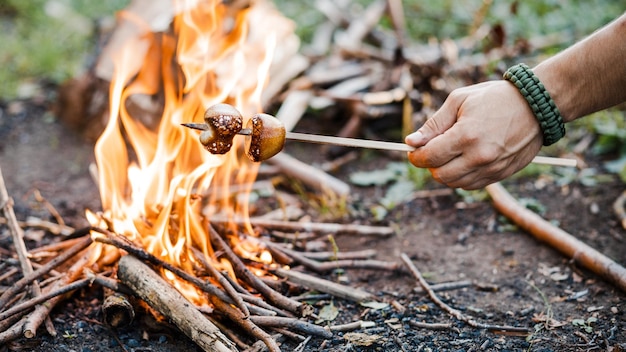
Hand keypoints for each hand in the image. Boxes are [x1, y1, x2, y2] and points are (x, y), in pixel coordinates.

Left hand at [405, 80, 542, 189]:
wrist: (536, 105)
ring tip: (449, 154)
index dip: (416, 156)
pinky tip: (463, 160)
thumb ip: (434, 124)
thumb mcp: (459, 100)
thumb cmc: (494, 98)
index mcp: (466, 136)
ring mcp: (492, 168)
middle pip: (439, 175)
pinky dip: (461, 177)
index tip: (413, 150)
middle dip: (429, 165)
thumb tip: (411, 141)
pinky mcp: (501, 174)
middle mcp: (479, 156)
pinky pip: (471, 185)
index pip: (429, 157)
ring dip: (445, 172)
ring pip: (455, 183)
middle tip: (431, 150)